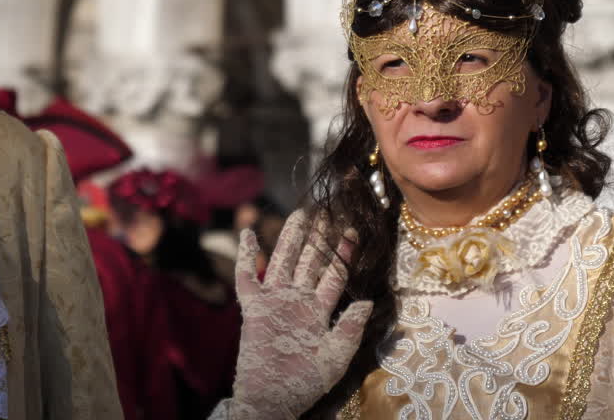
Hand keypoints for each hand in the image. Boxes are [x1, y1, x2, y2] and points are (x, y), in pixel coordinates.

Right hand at [226, 210, 371, 418]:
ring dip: (290, 238)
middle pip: (309, 262)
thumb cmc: (305, 383)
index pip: (334, 276)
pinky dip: (246, 256)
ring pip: (282, 261)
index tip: (352, 231)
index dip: (343, 254)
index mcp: (319, 311)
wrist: (273, 400)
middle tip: (326, 212)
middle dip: (318, 238)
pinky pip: (246, 277)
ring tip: (298, 214)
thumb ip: (349, 328)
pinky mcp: (253, 308)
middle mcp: (298, 301)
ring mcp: (275, 301)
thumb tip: (367, 301)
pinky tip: (247, 234)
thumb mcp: (336, 357)